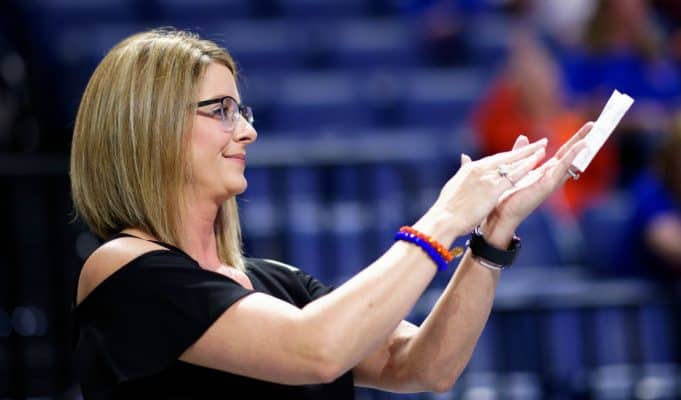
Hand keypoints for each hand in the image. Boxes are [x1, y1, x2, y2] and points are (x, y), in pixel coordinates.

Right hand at [429, 137, 547, 234]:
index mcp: (470, 169)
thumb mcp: (454, 185)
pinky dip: (526, 166)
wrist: (444, 218)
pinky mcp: (493, 188)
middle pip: (506, 156)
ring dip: (529, 154)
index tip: (520, 151)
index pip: (494, 160)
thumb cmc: (447, 208)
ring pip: (512, 162)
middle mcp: (480, 169)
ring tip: (543, 148)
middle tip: (539, 143)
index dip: (509, 155)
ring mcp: (487, 177)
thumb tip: (464, 158)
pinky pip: (514, 175)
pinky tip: (537, 162)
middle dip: (523, 150)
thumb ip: (463, 171)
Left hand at [491, 122, 592, 229]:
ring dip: (582, 145)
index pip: (564, 151)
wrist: (502, 214)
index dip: (574, 139)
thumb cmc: (508, 195)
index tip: (587, 127)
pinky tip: (581, 146)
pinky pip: (563, 167)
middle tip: (595, 124)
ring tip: (594, 133)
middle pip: (571, 154)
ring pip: (570, 159)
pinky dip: (572, 156)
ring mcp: (552, 181)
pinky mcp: (548, 185)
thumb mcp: (516, 168)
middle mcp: (552, 175)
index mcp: (545, 171)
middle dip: (583, 139)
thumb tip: (524, 136)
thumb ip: (522, 153)